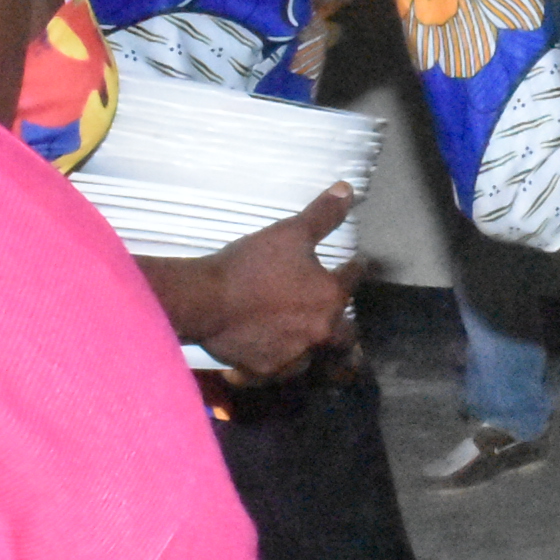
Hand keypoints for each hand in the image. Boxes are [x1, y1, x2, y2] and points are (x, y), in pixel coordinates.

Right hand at [134, 184, 361, 378]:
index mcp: (329, 298)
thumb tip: (348, 190)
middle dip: (344, 322)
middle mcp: (319, 331)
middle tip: (335, 313)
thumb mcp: (289, 232)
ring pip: (314, 355)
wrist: (204, 300)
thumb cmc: (251, 265)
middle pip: (345, 332)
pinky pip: (280, 369)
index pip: (352, 280)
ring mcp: (293, 355)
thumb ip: (322, 215)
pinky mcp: (265, 369)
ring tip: (303, 336)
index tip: (354, 264)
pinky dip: (279, 361)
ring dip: (313, 346)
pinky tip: (272, 354)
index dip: (354, 269)